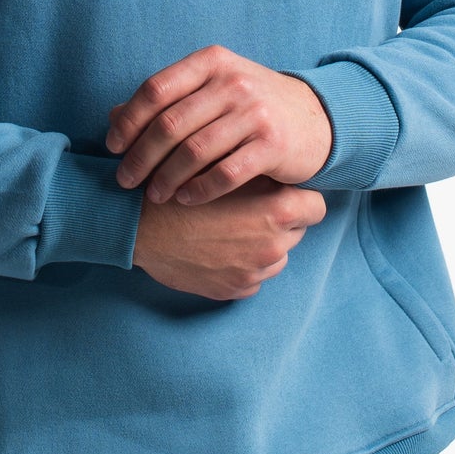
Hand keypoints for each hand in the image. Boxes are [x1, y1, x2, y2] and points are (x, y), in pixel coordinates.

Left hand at [105, 44, 333, 205]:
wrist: (315, 118)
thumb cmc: (250, 105)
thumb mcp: (211, 89)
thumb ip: (167, 100)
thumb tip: (112, 117)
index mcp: (212, 62)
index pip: (156, 89)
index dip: (129, 120)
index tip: (113, 146)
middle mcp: (233, 82)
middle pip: (170, 123)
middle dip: (140, 156)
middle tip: (125, 180)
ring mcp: (255, 112)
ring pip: (194, 151)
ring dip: (166, 178)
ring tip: (152, 195)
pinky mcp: (273, 144)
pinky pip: (225, 173)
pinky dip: (199, 190)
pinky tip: (185, 199)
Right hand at [131, 174, 328, 301]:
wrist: (138, 225)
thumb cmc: (181, 187)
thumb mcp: (223, 164)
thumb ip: (256, 166)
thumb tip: (278, 162)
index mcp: (276, 210)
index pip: (316, 206)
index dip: (301, 197)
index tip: (284, 192)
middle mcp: (273, 245)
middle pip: (296, 232)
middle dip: (279, 220)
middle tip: (249, 207)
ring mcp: (254, 272)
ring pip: (275, 256)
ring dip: (260, 245)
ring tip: (229, 228)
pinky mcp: (234, 291)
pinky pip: (252, 278)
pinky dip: (241, 266)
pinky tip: (217, 249)